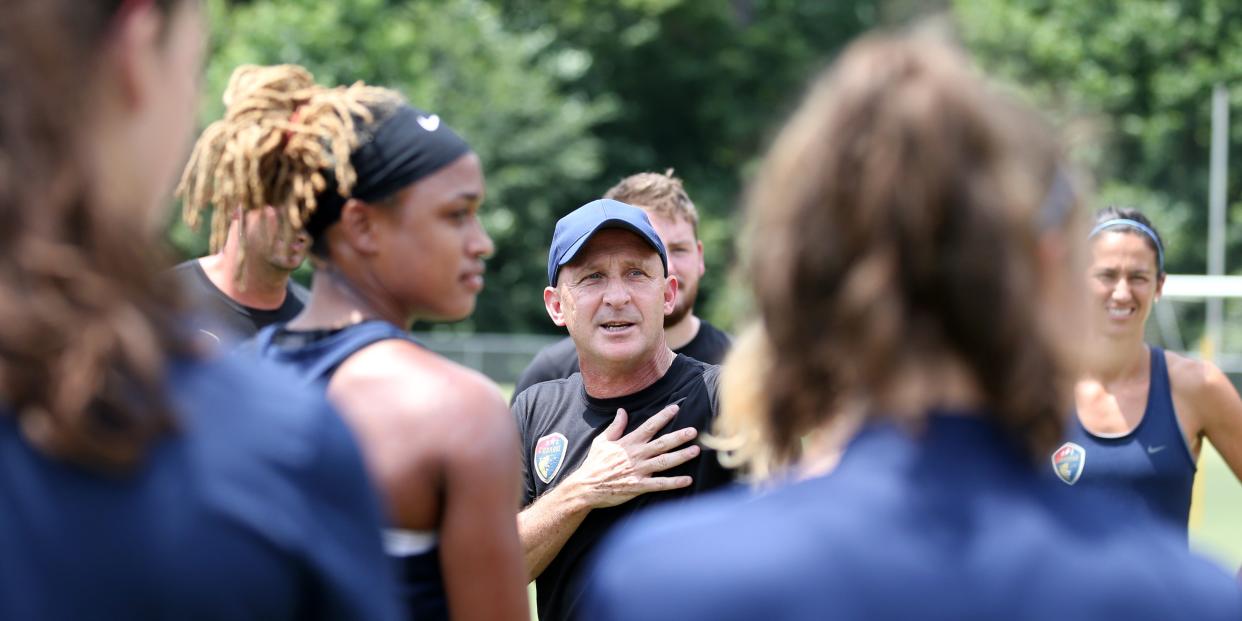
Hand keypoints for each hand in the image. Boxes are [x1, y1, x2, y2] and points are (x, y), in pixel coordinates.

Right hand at [564, 404, 698, 509]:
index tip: (676, 408)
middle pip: (662, 443)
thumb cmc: (594, 464)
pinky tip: (688, 480)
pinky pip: (660, 484)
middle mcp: (636, 455)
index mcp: (628, 443)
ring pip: (664, 462)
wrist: (585, 487)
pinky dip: (674, 482)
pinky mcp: (639, 486)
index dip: (663, 417)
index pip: (649, 426)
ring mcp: (638, 471)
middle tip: (694, 431)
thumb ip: (615, 426)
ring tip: (695, 451)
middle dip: (679, 436)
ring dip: (681, 456)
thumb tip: (622, 411)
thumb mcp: (602, 441)